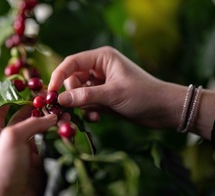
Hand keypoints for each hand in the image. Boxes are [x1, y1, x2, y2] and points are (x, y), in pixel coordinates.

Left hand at [0, 105, 56, 195]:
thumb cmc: (4, 168)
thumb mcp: (12, 139)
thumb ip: (32, 123)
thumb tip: (52, 116)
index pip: (0, 109)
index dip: (11, 97)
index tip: (26, 87)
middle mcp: (8, 139)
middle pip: (23, 117)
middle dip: (37, 108)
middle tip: (51, 99)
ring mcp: (23, 149)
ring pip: (38, 129)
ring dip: (50, 121)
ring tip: (63, 113)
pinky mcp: (37, 159)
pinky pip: (48, 142)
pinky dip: (56, 134)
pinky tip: (65, 126)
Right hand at [48, 46, 186, 128]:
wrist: (164, 110)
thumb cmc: (143, 95)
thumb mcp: (112, 94)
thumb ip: (85, 96)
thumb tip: (60, 99)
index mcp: (102, 58)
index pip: (72, 62)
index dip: (59, 76)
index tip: (50, 92)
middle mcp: (99, 68)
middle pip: (73, 79)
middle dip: (71, 94)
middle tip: (69, 109)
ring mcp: (101, 83)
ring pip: (78, 93)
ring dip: (81, 105)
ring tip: (92, 113)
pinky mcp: (104, 97)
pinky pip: (87, 102)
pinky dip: (88, 110)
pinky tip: (96, 117)